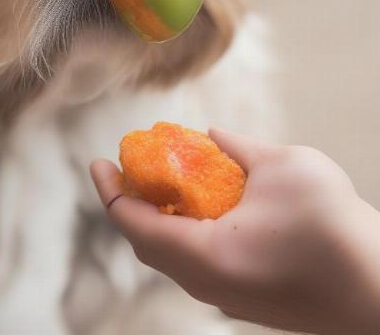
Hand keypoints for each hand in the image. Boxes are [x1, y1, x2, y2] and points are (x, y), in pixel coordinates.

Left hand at [91, 129, 379, 333]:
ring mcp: (226, 297)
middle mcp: (206, 284)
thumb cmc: (333, 226)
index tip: (99, 162)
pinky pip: (198, 264)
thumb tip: (212, 133)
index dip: (110, 190)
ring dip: (159, 218)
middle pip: (147, 243)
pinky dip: (186, 233)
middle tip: (129, 168)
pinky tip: (202, 208)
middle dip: (132, 203)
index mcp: (203, 255)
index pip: (133, 223)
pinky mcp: (246, 300)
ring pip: (172, 257)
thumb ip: (238, 146)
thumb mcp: (282, 167)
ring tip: (162, 183)